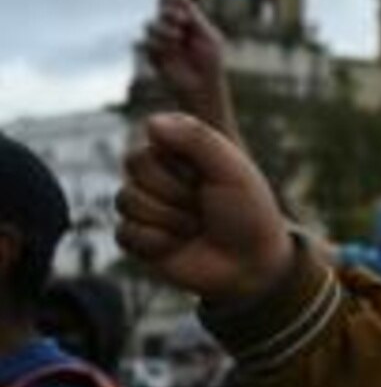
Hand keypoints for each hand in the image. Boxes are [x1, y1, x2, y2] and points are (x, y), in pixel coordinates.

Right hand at [116, 114, 293, 304]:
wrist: (250, 264)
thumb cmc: (248, 212)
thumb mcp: (230, 169)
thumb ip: (197, 138)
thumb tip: (151, 122)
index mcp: (182, 149)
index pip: (154, 131)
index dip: (181, 156)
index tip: (208, 173)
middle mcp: (159, 172)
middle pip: (135, 162)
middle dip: (176, 189)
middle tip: (205, 203)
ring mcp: (145, 203)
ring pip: (127, 199)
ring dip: (171, 219)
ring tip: (196, 227)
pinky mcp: (135, 236)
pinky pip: (124, 232)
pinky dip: (158, 242)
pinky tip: (178, 246)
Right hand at [142, 0, 230, 115]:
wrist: (201, 86)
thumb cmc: (210, 62)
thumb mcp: (207, 37)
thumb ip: (195, 17)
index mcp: (189, 23)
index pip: (176, 5)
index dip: (175, 3)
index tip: (180, 3)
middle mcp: (173, 30)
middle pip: (162, 12)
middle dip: (170, 15)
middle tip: (182, 23)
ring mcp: (162, 42)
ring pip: (150, 25)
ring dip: (163, 30)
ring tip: (177, 41)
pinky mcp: (152, 55)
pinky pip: (143, 43)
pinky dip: (155, 45)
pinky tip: (167, 52)